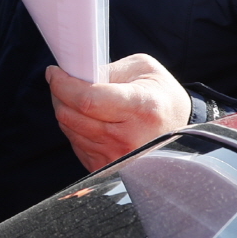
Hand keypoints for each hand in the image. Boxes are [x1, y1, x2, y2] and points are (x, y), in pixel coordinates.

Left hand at [47, 54, 189, 170]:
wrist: (182, 134)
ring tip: (79, 99)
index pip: (87, 99)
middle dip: (59, 94)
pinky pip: (75, 144)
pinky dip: (75, 128)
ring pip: (69, 129)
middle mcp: (128, 137)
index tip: (54, 72)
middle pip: (70, 115)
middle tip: (63, 82)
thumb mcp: (143, 70)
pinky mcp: (107, 168)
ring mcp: (117, 157)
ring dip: (65, 110)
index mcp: (141, 108)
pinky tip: (90, 119)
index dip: (63, 84)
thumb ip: (108, 69)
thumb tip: (75, 74)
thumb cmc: (161, 98)